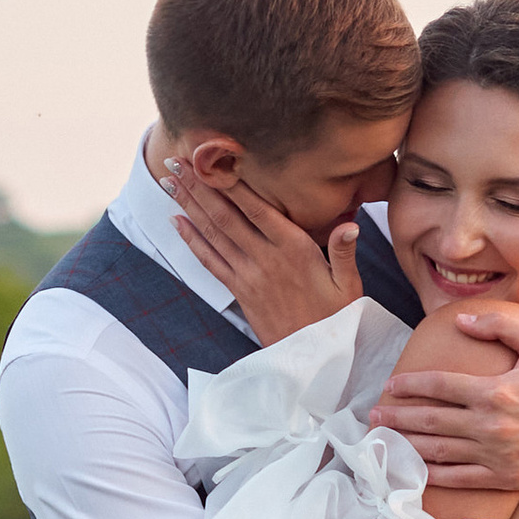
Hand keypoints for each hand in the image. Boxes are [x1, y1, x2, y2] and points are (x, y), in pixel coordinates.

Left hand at [163, 153, 363, 344]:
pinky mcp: (239, 292)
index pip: (255, 208)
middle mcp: (265, 259)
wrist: (314, 360)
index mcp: (294, 250)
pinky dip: (191, 240)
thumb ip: (345, 251)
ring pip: (212, 234)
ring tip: (167, 181)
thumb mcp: (349, 285)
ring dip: (188, 206)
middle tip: (174, 160)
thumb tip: (351, 224)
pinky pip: (209, 262)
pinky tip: (176, 220)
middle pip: (224, 216)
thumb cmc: (337, 317)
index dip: (230, 182)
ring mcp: (248, 276)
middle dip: (198, 186)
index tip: (210, 159)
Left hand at [371, 300, 518, 490]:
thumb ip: (499, 324)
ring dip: (408, 446)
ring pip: (441, 452)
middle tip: (372, 416)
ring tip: (384, 442)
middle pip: (431, 421)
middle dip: (398, 417)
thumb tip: (460, 320)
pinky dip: (436, 475)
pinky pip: (463, 479)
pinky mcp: (509, 478)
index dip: (410, 386)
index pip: (439, 386)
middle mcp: (491, 426)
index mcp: (494, 390)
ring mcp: (498, 456)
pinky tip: (416, 472)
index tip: (390, 386)